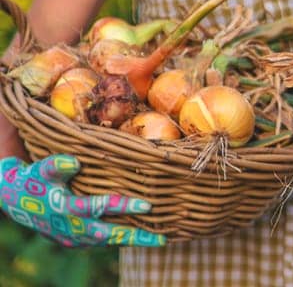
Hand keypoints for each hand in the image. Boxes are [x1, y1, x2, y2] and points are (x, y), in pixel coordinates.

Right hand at [0, 155, 164, 246]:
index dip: (123, 206)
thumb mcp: (41, 171)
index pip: (98, 208)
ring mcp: (76, 238)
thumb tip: (74, 161)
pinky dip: (122, 239)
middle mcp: (72, 228)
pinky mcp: (78, 242)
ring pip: (109, 241)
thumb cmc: (35, 181)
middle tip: (161, 240)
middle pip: (110, 235)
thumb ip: (55, 166)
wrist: (19, 203)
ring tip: (160, 240)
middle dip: (136, 238)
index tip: (147, 206)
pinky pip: (105, 242)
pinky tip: (143, 236)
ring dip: (133, 241)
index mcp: (66, 209)